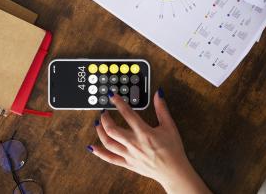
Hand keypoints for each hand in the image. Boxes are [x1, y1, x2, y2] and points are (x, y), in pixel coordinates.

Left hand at [87, 89, 210, 193]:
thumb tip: (157, 94)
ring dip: (100, 131)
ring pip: (108, 142)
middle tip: (103, 111)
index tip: (112, 96)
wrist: (174, 171)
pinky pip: (110, 158)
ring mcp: (129, 154)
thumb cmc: (173, 149)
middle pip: (112, 129)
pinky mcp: (127, 163)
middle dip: (105, 118)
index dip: (118, 102)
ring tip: (98, 123)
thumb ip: (162, 109)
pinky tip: (92, 147)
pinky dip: (99, 152)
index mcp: (144, 132)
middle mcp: (134, 143)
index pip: (127, 113)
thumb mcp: (169, 126)